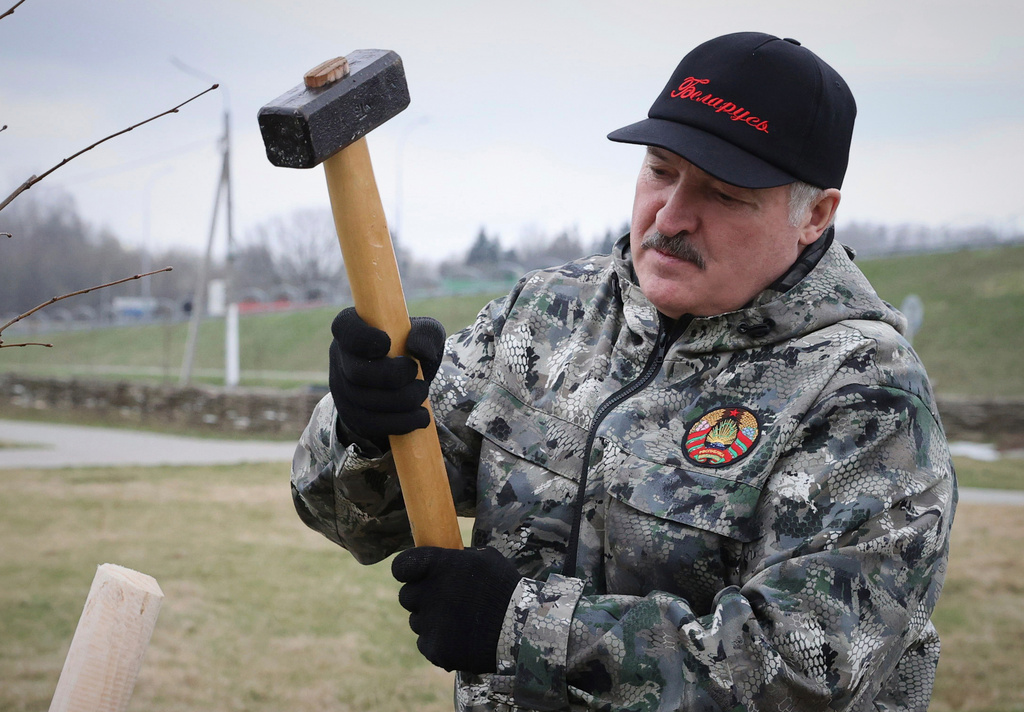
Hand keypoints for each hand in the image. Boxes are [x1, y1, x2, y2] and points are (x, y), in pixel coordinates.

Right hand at [328, 307, 445, 450]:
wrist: (404, 382)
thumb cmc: (410, 349)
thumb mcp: (424, 334)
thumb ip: (426, 334)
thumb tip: (418, 349)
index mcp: (351, 329)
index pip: (345, 329)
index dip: (363, 338)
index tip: (387, 343)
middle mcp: (340, 358)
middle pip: (358, 372)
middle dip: (393, 376)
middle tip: (414, 373)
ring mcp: (342, 389)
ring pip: (365, 401)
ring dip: (402, 400)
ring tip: (422, 394)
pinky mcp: (351, 415)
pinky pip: (371, 424)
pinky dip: (400, 423)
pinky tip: (420, 417)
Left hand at [392, 546, 522, 673]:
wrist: (522, 628)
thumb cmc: (505, 587)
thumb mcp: (485, 559)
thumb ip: (457, 558)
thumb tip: (443, 556)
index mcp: (438, 566)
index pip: (401, 566)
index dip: (407, 571)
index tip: (415, 575)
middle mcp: (428, 593)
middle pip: (407, 596)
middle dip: (422, 598)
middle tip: (445, 602)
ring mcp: (430, 623)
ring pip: (416, 621)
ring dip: (431, 620)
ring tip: (460, 622)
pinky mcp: (435, 648)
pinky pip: (425, 643)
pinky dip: (439, 642)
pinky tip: (461, 638)